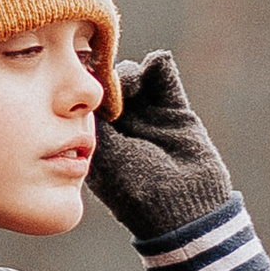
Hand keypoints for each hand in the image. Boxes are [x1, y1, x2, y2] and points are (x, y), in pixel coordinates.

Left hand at [84, 51, 232, 242]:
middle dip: (110, 76)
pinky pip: (166, 81)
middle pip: (111, 85)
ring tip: (134, 81)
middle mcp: (123, 126)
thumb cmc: (137, 188)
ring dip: (132, 73)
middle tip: (112, 81)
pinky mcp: (176, 111)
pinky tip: (157, 62)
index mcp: (102, 140)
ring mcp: (150, 117)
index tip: (84, 77)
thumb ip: (96, 121)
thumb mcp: (107, 156)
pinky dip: (160, 66)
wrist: (185, 207)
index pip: (89, 103)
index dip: (86, 88)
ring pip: (137, 79)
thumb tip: (86, 89)